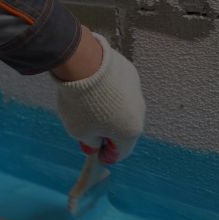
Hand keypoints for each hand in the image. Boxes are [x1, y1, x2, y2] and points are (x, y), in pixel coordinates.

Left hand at [54, 30, 144, 163]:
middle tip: (90, 130)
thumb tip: (96, 143)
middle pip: (124, 129)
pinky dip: (110, 93)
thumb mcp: (79, 131)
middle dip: (109, 132)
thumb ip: (90, 142)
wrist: (84, 63)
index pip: (121, 152)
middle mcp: (139, 113)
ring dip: (110, 111)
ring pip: (123, 108)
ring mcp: (137, 91)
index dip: (107, 155)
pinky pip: (121, 90)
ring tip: (89, 105)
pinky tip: (95, 88)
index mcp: (130, 132)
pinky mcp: (131, 74)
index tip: (96, 153)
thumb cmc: (81, 104)